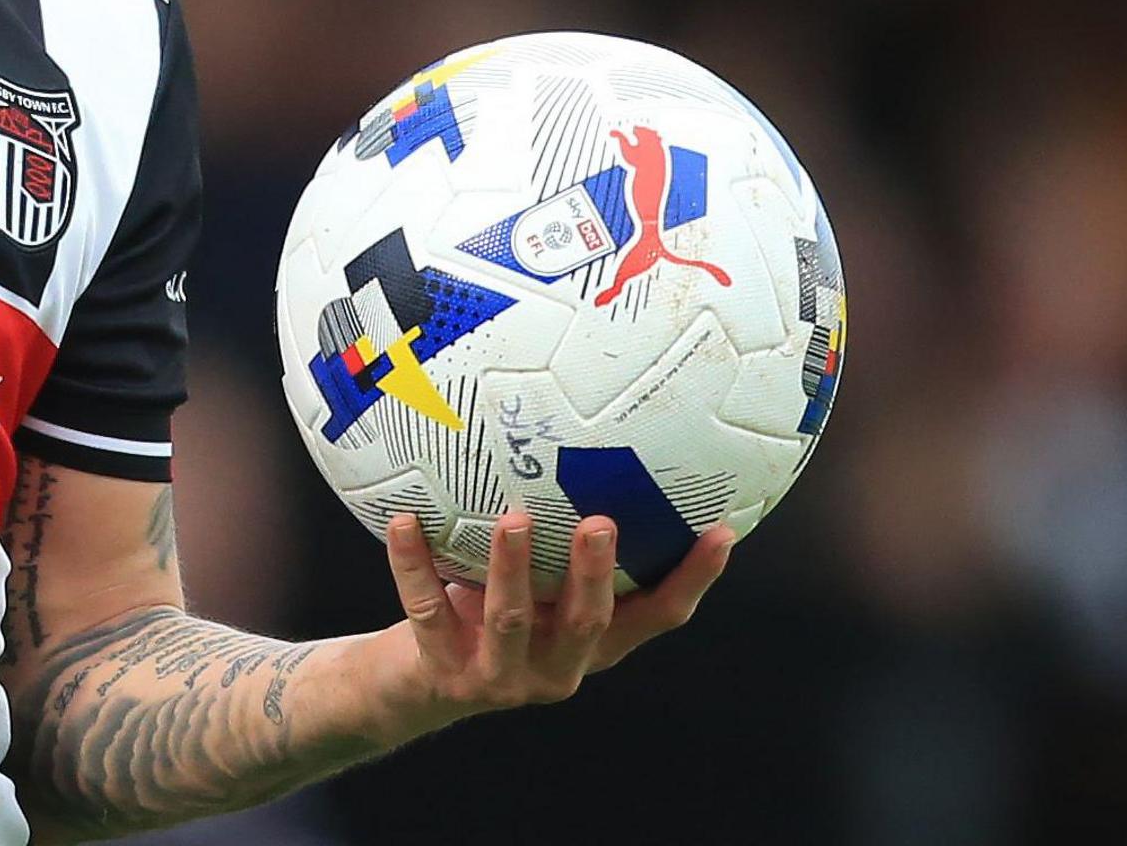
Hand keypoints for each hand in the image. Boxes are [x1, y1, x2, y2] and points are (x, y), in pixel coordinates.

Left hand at [373, 507, 732, 724]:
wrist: (417, 684)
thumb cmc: (492, 614)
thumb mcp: (543, 588)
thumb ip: (570, 542)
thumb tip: (602, 443)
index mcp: (592, 644)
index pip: (656, 617)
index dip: (692, 580)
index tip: (721, 531)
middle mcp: (557, 667)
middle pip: (587, 623)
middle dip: (595, 575)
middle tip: (601, 522)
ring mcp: (501, 676)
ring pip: (511, 621)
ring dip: (512, 569)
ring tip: (512, 518)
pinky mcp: (445, 672)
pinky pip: (427, 609)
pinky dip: (414, 564)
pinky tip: (405, 521)